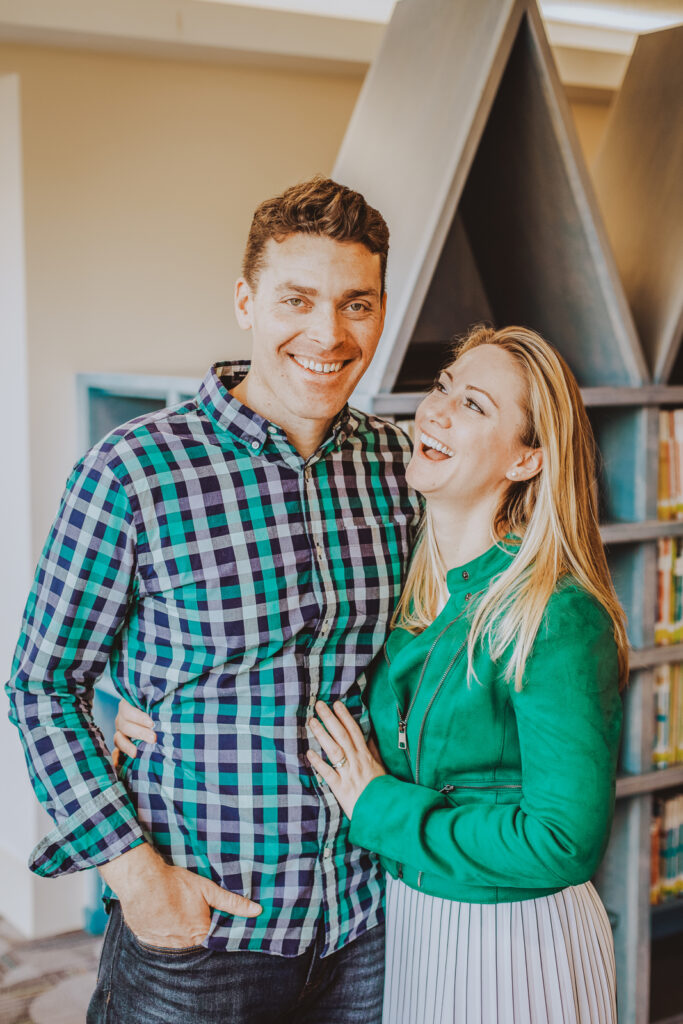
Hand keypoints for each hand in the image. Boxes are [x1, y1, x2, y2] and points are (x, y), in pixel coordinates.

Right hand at [99, 843, 261, 948]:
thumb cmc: (176, 884)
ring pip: (176, 945)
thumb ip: (232, 903)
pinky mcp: (147, 942)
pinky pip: (158, 942)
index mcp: (199, 935)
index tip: (208, 919)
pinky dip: (161, 933)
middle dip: (194, 933)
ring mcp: (162, 946)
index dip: (212, 929)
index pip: (212, 941)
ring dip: (177, 934)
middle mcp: (182, 946)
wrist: (141, 881)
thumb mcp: (208, 890)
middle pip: (193, 944)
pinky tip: (161, 917)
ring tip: (174, 914)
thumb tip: (257, 911)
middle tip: (188, 914)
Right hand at [113, 699, 155, 764]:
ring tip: (137, 752)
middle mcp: (123, 716)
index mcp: (130, 703)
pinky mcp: (121, 741)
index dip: (138, 717)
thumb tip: (173, 703)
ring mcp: (121, 729)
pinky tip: (133, 755)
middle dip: (140, 732)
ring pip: (119, 737)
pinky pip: (118, 747)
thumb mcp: (159, 705)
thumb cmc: (160, 709)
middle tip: (153, 738)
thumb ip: (161, 705)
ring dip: (129, 745)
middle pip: (125, 724)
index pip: (128, 709)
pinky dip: (124, 751)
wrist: (159, 719)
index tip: (151, 724)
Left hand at [307, 701, 385, 818]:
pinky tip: (309, 753)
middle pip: (342, 736)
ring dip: (322, 735)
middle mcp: (357, 761)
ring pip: (334, 750)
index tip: (336, 704)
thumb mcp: (380, 767)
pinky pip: (328, 773)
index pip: (354, 731)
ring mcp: (348, 774)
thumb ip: (373, 752)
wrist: (385, 812)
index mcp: (366, 756)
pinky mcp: (341, 788)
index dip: (345, 716)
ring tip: (312, 722)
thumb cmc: (381, 790)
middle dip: (330, 719)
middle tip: (319, 705)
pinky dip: (318, 763)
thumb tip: (369, 737)